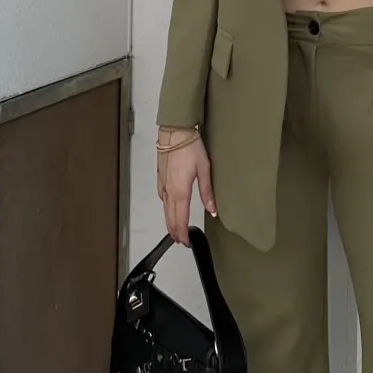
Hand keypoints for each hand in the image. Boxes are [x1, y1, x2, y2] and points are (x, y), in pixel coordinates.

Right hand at [157, 129, 215, 244]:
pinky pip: (162, 197)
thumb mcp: (204, 169)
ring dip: (169, 220)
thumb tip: (212, 210)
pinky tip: (168, 207)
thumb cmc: (190, 147)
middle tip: (180, 241)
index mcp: (180, 192)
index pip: (180, 219)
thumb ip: (207, 192)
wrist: (175, 131)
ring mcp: (163, 184)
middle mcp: (169, 191)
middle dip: (175, 230)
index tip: (186, 242)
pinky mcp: (160, 177)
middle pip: (170, 217)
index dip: (182, 232)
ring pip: (165, 208)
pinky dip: (165, 208)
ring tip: (174, 229)